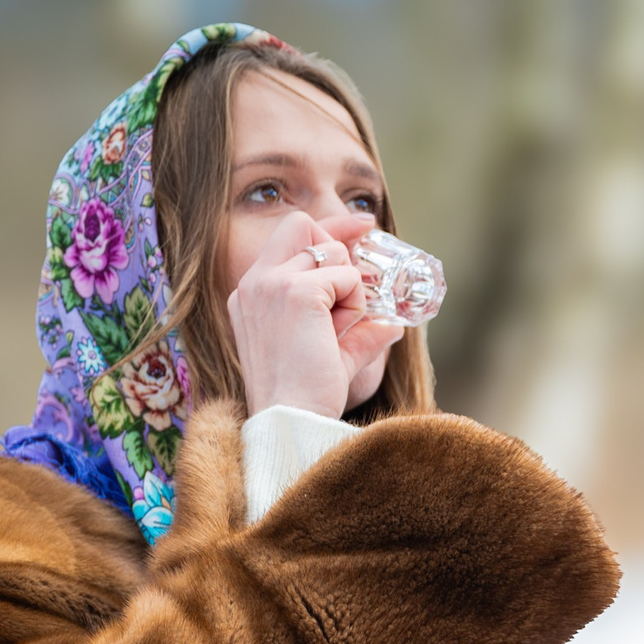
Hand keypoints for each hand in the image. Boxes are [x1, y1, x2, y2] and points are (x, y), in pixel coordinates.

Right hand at [225, 209, 404, 418]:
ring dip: (348, 290)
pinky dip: (354, 304)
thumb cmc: (306, 397)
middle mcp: (254, 281)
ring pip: (331, 255)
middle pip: (304, 226)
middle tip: (360, 281)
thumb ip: (357, 334)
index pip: (290, 235)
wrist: (292, 419)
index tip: (364, 223)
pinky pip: (345, 278)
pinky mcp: (295, 292)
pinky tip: (339, 333)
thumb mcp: (332, 356)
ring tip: (336, 332)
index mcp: (250, 293)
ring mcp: (272, 284)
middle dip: (338, 246)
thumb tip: (392, 324)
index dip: (330, 227)